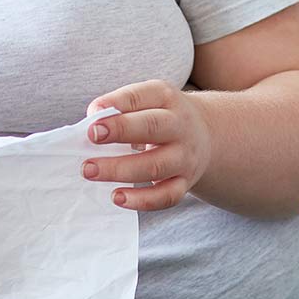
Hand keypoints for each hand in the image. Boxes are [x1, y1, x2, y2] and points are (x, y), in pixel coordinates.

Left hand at [85, 82, 211, 212]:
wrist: (207, 135)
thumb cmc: (162, 116)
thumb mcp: (148, 100)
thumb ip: (120, 106)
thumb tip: (91, 122)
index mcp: (166, 98)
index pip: (140, 97)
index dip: (116, 104)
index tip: (93, 114)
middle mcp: (180, 126)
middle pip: (152, 127)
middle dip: (120, 131)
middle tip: (91, 137)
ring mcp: (185, 157)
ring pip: (155, 166)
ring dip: (120, 170)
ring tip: (90, 171)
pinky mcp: (185, 182)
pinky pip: (166, 196)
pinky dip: (141, 200)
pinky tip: (117, 197)